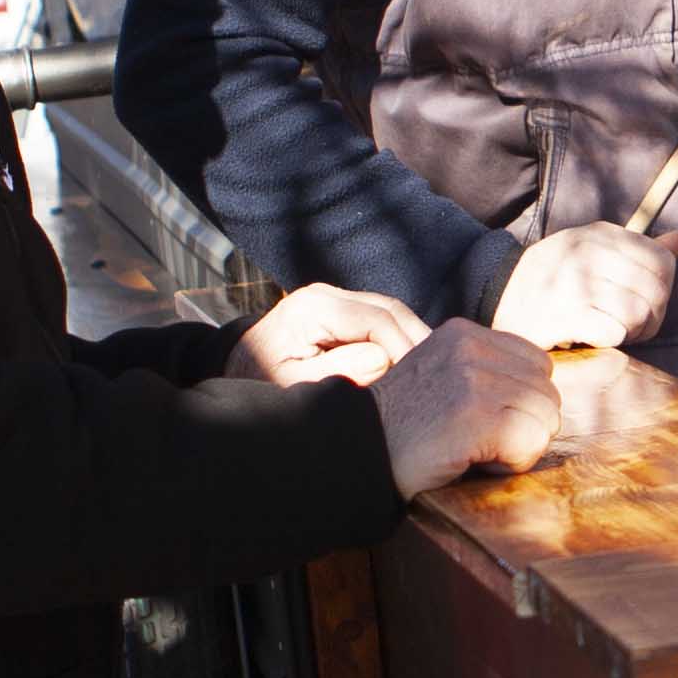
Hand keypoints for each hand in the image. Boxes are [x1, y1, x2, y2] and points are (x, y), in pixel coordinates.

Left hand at [234, 283, 427, 388]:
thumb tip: (385, 359)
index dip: (405, 348)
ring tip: (432, 369)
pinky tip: (412, 362)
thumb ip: (339, 370)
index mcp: (315, 307)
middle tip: (440, 373)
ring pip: (390, 310)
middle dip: (417, 340)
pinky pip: (379, 318)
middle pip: (390, 308)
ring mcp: (334, 298)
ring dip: (412, 338)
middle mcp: (327, 294)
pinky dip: (399, 338)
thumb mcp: (294, 383)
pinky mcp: (340, 310)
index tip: (421, 380)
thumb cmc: (261, 380)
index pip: (377, 320)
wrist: (236, 366)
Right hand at [371, 320, 562, 495]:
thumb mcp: (441, 378)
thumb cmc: (401, 430)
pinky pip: (532, 443)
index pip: (538, 364)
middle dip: (523, 426)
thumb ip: (484, 372)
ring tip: (473, 451)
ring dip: (518, 447)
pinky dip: (511, 463)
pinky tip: (472, 462)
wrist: (355, 453)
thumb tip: (540, 392)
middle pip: (547, 393)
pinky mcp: (476, 415)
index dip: (520, 401)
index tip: (482, 420)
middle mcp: (471, 347)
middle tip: (477, 442)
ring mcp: (474, 378)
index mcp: (464, 333)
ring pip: (546, 418)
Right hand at [489, 221, 677, 354]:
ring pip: (638, 313)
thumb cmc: (555, 279)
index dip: (662, 289)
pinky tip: (593, 336)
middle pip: (655, 290)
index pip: (662, 261)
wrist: (498, 297)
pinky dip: (610, 340)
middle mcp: (587, 252)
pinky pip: (614, 332)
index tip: (643, 299)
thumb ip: (639, 250)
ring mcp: (574, 281)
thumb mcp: (593, 252)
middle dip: (652, 315)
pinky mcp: (563, 313)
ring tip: (613, 329)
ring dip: (632, 331)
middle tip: (631, 324)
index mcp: (600, 234)